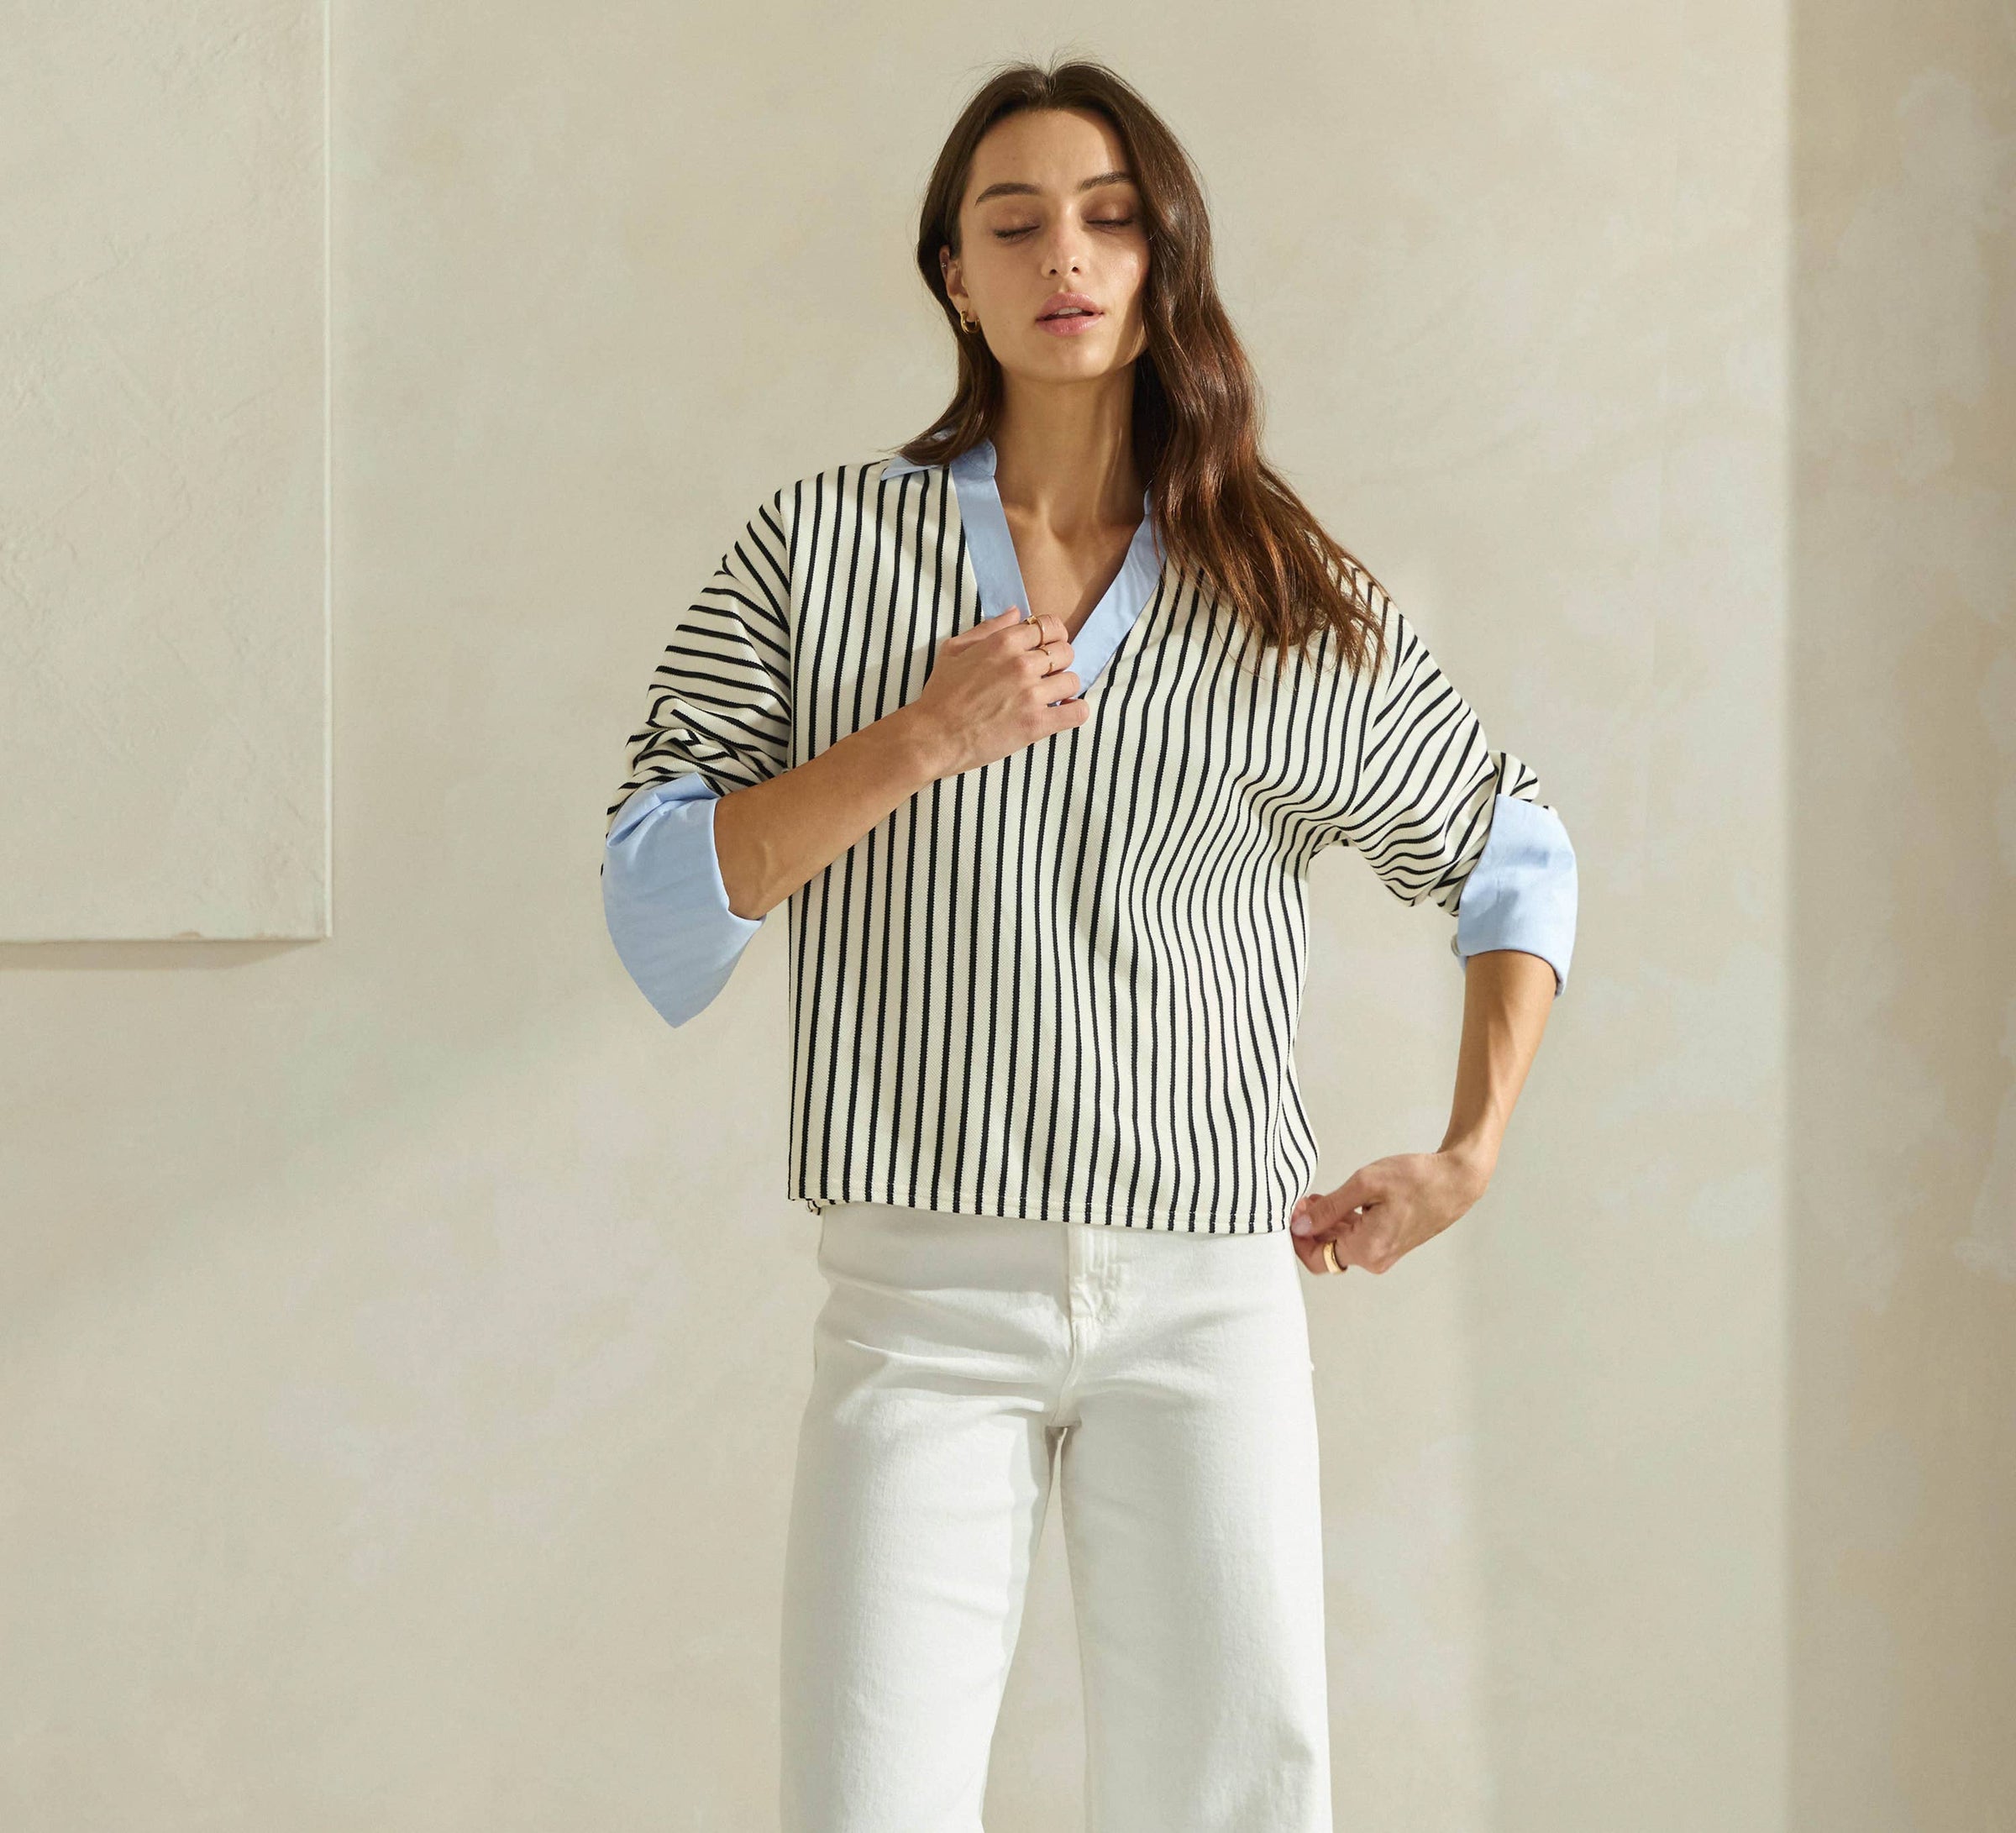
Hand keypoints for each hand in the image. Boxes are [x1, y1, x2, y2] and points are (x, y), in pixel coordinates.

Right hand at [902, 604, 1089, 779]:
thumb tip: (1016, 612)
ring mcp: (1031, 694)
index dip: (1053, 636)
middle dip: (1059, 663)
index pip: (1050, 626)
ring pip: (1072, 681)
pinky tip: (1061, 713)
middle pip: (1066, 652)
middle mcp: (1021, 664)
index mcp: (1004, 642)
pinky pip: (1077, 712)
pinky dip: (1075, 712)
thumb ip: (989, 628)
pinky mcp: (1036, 724)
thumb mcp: (955, 649)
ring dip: (1063, 689)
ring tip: (1049, 698)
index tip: (1047, 649)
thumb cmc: (940, 694)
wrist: (934, 736)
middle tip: (1045, 676)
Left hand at [1288, 1149, 1491, 1276]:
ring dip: (1326, 1223)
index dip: (1298, 1239)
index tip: (1292, 1214)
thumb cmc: (1416, 1179)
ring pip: (1343, 1244)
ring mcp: (1385, 1252)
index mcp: (1367, 1250)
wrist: (1456, 1180)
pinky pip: (1359, 1238)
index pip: (1316, 1259)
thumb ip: (1329, 1209)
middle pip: (1328, 1253)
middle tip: (1302, 1200)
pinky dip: (1344, 1222)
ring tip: (1317, 1197)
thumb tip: (1301, 1226)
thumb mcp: (1365, 1185)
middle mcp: (1375, 1259)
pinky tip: (1338, 1202)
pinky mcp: (1392, 1242)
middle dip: (1310, 1228)